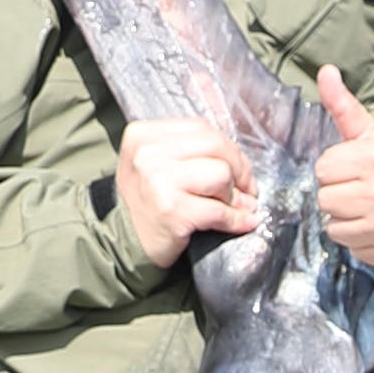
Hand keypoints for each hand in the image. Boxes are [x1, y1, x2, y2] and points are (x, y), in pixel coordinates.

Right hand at [115, 113, 259, 269]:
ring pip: (221, 174)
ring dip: (235, 196)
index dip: (228, 149)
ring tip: (235, 207)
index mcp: (143, 134)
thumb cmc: (148, 202)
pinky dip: (237, 219)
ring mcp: (158, 181)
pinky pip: (219, 210)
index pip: (201, 129)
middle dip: (240, 168)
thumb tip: (239, 160)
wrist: (126, 243)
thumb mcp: (156, 163)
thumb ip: (190, 151)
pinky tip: (244, 222)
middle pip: (215, 146)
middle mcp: (147, 154)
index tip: (239, 168)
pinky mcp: (172, 211)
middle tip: (247, 189)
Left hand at [308, 66, 373, 271]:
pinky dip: (363, 240)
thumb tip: (324, 71)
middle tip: (362, 188)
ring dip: (347, 219)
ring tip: (369, 208)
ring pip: (334, 229)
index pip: (323, 169)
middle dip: (339, 192)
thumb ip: (345, 106)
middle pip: (325, 200)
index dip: (336, 166)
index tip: (356, 167)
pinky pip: (354, 249)